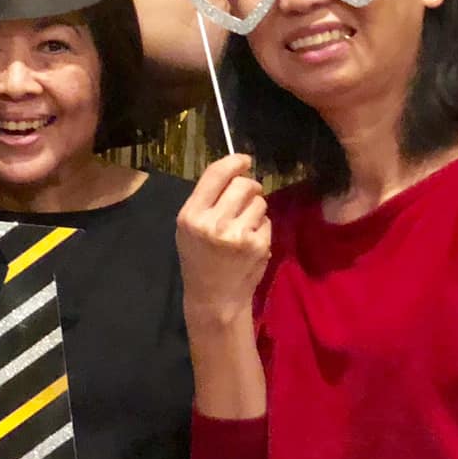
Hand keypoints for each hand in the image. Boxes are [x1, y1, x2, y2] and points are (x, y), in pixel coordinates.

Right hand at [176, 155, 270, 320]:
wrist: (213, 297)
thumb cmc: (200, 259)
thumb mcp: (190, 228)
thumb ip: (207, 201)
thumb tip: (234, 170)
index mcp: (191, 215)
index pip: (216, 174)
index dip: (234, 162)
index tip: (244, 160)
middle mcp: (212, 222)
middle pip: (244, 184)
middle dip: (249, 187)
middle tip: (245, 199)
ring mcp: (236, 234)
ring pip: (259, 201)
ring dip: (256, 209)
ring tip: (243, 227)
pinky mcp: (257, 245)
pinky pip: (267, 221)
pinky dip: (262, 228)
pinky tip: (249, 242)